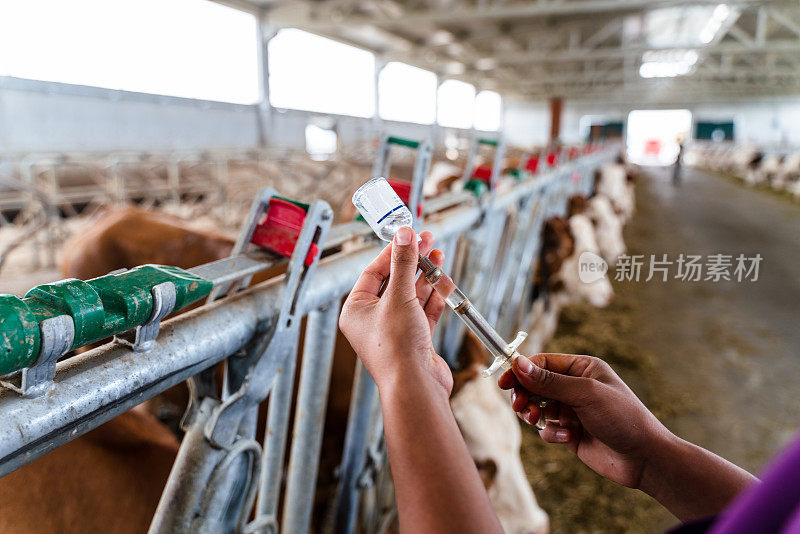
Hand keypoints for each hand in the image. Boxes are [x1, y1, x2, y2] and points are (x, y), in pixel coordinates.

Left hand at [340, 227, 449, 395]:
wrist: (415, 386)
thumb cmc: (396, 348)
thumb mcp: (398, 297)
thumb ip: (403, 264)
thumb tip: (404, 235)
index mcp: (356, 310)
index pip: (372, 272)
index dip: (391, 252)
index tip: (408, 235)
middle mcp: (372, 320)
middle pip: (394, 282)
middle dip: (412, 262)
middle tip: (428, 240)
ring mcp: (394, 330)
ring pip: (411, 295)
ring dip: (425, 276)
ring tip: (438, 256)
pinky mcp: (414, 340)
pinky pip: (423, 311)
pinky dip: (433, 296)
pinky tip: (443, 281)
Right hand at [498, 353, 671, 489]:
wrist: (644, 458)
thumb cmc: (622, 418)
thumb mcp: (585, 394)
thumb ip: (549, 381)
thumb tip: (518, 364)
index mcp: (582, 369)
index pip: (542, 363)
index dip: (521, 371)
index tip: (505, 382)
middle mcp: (575, 387)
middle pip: (535, 385)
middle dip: (525, 395)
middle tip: (519, 406)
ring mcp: (572, 410)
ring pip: (538, 407)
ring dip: (534, 414)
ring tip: (536, 421)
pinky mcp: (570, 433)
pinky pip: (548, 429)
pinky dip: (552, 434)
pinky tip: (568, 439)